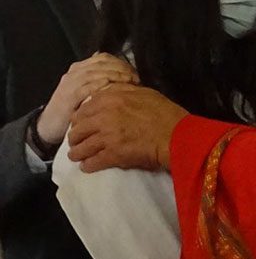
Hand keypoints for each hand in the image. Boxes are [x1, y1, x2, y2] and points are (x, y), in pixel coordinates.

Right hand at [36, 53, 138, 144]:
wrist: (49, 127)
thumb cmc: (73, 109)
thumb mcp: (87, 91)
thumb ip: (100, 80)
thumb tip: (122, 72)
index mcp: (79, 68)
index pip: (103, 58)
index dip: (120, 63)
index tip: (134, 72)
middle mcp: (74, 72)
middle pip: (102, 63)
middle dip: (121, 68)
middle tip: (134, 78)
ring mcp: (70, 83)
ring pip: (96, 72)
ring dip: (115, 75)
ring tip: (128, 82)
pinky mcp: (68, 96)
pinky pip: (86, 87)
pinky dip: (100, 85)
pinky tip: (112, 88)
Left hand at [67, 84, 187, 172]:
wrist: (175, 134)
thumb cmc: (164, 112)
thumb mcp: (143, 93)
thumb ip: (122, 92)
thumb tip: (108, 94)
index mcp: (111, 98)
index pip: (82, 109)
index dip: (81, 118)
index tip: (84, 124)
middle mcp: (104, 116)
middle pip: (77, 130)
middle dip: (76, 137)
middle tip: (80, 141)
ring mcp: (106, 137)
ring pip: (79, 148)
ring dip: (78, 153)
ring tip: (79, 156)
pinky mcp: (111, 156)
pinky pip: (90, 163)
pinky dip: (87, 166)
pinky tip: (88, 166)